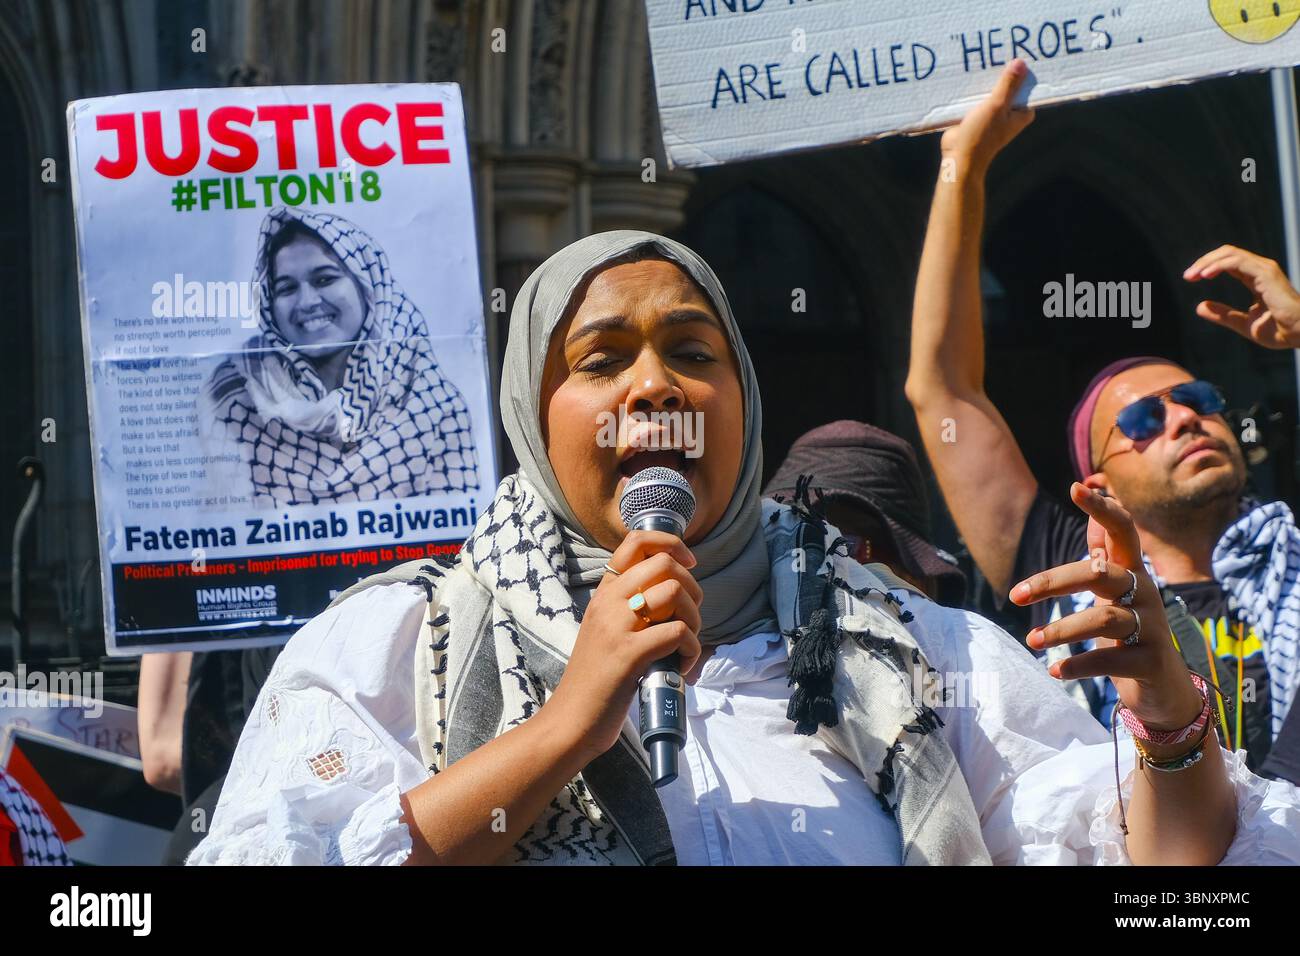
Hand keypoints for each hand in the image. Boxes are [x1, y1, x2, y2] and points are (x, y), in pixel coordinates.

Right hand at [547, 530, 702, 762]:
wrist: (570, 722)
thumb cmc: (595, 681)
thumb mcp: (607, 632)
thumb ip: (631, 609)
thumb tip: (676, 595)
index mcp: (604, 593)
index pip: (636, 541)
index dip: (671, 544)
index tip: (689, 565)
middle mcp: (608, 602)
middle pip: (665, 564)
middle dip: (693, 589)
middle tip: (689, 619)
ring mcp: (616, 626)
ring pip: (675, 593)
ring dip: (694, 619)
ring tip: (685, 645)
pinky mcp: (628, 654)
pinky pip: (677, 632)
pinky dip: (690, 649)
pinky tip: (681, 667)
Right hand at [939, 59, 1035, 178]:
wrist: (959, 157)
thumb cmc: (982, 134)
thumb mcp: (997, 105)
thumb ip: (1009, 84)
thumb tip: (1021, 62)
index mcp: (1022, 113)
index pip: (1029, 88)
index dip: (1026, 73)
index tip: (1024, 53)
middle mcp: (1010, 114)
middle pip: (1011, 87)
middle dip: (1006, 73)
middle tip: (1003, 49)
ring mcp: (993, 115)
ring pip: (994, 92)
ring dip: (989, 81)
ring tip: (987, 57)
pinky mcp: (977, 116)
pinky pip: (979, 98)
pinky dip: (976, 89)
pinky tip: (972, 74)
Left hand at [1009, 483, 1202, 732]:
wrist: (1165, 689)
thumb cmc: (1130, 632)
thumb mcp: (1115, 591)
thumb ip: (1103, 552)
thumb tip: (1090, 504)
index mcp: (1133, 573)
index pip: (1123, 531)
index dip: (1103, 508)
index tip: (1075, 487)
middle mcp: (1147, 594)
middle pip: (1101, 575)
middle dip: (1054, 582)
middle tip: (1016, 596)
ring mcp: (1153, 627)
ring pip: (1105, 619)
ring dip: (1062, 630)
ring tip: (1032, 641)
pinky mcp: (1152, 661)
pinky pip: (1112, 660)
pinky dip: (1079, 665)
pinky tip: (1055, 671)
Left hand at [1185, 244, 1299, 348]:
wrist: (1299, 335)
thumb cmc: (1279, 330)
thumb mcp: (1243, 323)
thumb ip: (1223, 315)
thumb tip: (1199, 307)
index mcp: (1255, 277)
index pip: (1228, 261)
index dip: (1208, 266)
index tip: (1190, 278)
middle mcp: (1260, 269)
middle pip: (1227, 253)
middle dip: (1204, 261)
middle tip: (1187, 276)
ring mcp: (1265, 269)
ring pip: (1231, 253)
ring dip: (1208, 262)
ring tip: (1192, 275)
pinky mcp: (1266, 274)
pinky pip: (1238, 262)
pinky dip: (1219, 266)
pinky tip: (1205, 275)